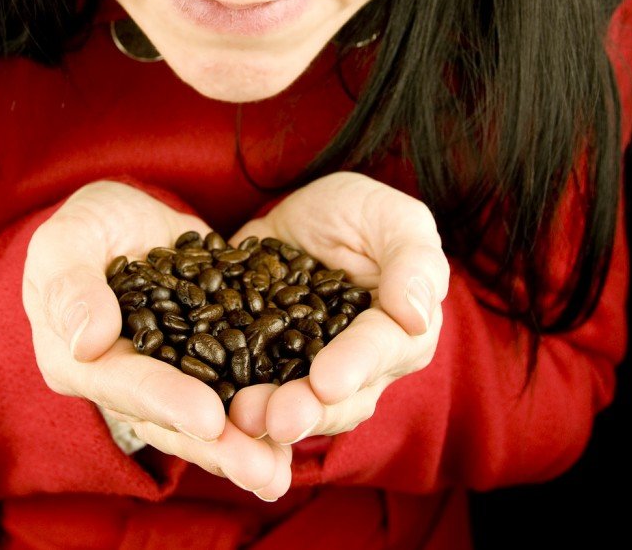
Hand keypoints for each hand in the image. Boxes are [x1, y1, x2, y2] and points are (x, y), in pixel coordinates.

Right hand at [22, 181, 292, 499]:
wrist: (127, 217)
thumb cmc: (85, 225)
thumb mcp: (67, 242)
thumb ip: (71, 288)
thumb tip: (88, 342)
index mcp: (80, 362)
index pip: (124, 384)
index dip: (166, 402)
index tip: (209, 419)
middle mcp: (126, 383)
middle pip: (172, 420)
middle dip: (218, 447)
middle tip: (262, 472)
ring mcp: (170, 375)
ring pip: (209, 416)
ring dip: (248, 442)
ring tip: (285, 471)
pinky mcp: (208, 359)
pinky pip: (238, 386)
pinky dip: (268, 404)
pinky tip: (308, 424)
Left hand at [225, 172, 449, 446]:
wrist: (303, 215)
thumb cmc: (362, 212)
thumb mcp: (392, 218)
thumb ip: (413, 262)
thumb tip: (418, 315)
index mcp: (401, 331)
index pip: (381, 350)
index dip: (354, 366)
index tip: (326, 383)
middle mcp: (360, 365)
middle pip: (340, 397)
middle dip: (308, 410)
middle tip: (275, 419)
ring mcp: (310, 370)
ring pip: (298, 404)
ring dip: (270, 416)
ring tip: (240, 416)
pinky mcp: (266, 365)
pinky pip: (252, 388)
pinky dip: (235, 400)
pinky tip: (214, 406)